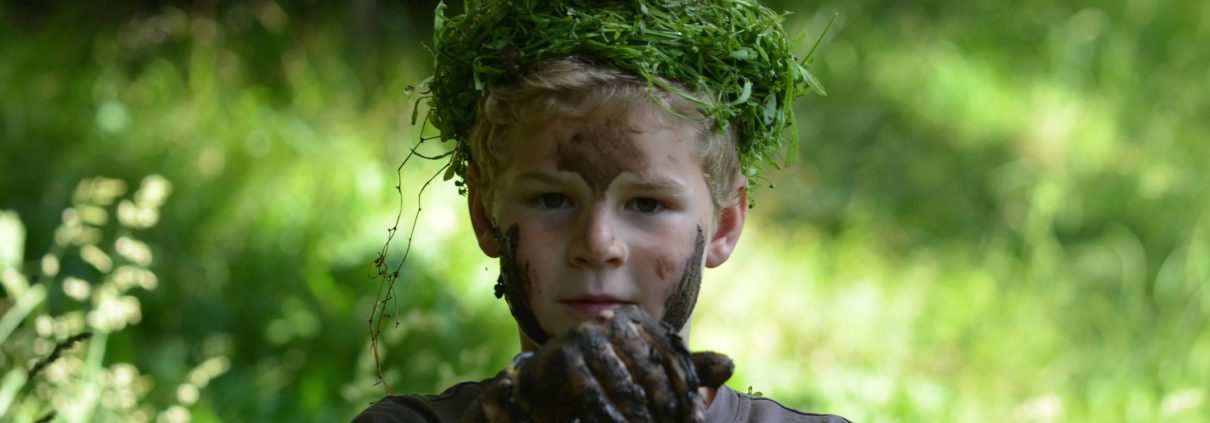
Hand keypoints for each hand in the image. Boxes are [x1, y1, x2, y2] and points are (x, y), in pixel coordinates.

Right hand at [466, 307, 733, 422]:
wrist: (546, 384)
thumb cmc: (605, 377)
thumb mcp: (647, 371)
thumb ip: (687, 370)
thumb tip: (729, 365)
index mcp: (633, 318)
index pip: (670, 354)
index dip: (686, 390)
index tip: (694, 416)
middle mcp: (608, 320)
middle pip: (650, 371)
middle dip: (665, 408)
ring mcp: (582, 338)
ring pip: (624, 388)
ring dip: (639, 418)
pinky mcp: (562, 361)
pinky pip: (594, 398)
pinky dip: (609, 419)